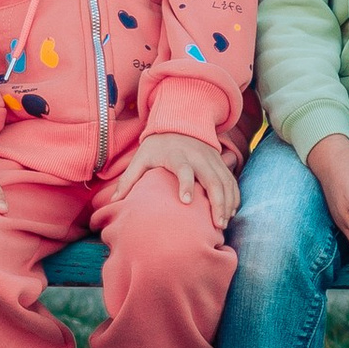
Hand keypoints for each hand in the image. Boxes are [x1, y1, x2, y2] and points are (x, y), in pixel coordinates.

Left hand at [111, 133, 238, 228]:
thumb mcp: (141, 157)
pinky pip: (231, 181)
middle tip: (217, 225)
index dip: (186, 184)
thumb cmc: (157, 145)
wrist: (180, 123)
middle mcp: (198, 158)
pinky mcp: (220, 163)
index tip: (186, 201)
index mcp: (177, 156)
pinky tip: (231, 212)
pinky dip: (233, 196)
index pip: (184, 169)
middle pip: (212, 179)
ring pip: (225, 182)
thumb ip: (129, 178)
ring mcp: (212, 160)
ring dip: (227, 203)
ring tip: (224, 223)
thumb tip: (115, 200)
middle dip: (217, 202)